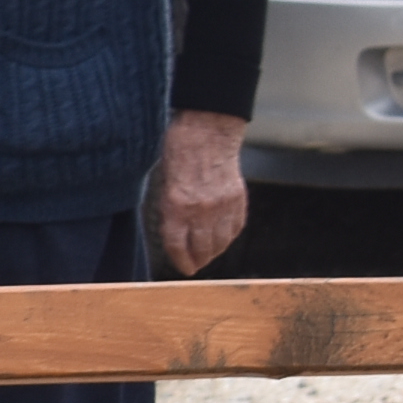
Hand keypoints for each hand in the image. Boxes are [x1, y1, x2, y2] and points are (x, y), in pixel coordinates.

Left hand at [156, 110, 249, 274]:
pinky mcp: (238, 199)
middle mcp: (201, 210)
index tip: (184, 269)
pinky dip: (229, 236)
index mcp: (177, 207)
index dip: (181, 261)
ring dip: (215, 252)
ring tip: (209, 254)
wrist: (207, 134)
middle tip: (196, 264)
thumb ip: (172, 211)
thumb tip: (177, 234)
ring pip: (221, 242)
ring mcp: (222, 205)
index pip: (178, 246)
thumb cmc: (179, 154)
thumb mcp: (164, 185)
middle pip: (202, 249)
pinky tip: (223, 237)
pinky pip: (236, 227)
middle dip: (198, 260)